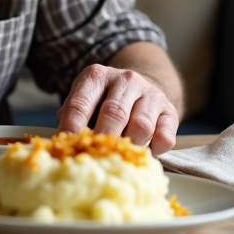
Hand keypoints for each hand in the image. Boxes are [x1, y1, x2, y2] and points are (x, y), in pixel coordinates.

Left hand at [56, 45, 181, 153]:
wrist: (142, 89)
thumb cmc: (105, 101)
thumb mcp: (86, 99)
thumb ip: (73, 116)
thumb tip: (63, 139)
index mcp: (97, 76)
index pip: (81, 103)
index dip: (73, 126)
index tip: (68, 144)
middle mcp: (126, 80)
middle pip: (114, 114)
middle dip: (103, 139)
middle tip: (96, 157)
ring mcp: (151, 94)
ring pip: (141, 126)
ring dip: (129, 146)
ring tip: (120, 157)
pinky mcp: (170, 111)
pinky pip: (165, 136)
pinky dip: (153, 150)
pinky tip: (142, 153)